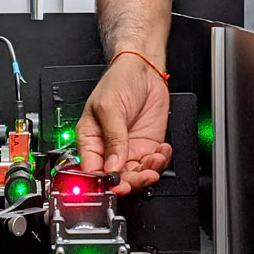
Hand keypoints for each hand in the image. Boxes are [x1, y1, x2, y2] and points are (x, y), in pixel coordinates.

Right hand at [77, 57, 171, 194]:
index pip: (93, 171)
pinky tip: (162, 152)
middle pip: (117, 178)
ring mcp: (129, 149)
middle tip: (141, 177)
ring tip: (155, 161)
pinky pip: (153, 164)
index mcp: (91, 140)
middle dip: (130, 182)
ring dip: (147, 174)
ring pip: (136, 175)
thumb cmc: (119, 81)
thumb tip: (112, 165)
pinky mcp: (146, 147)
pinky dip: (160, 162)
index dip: (104, 182)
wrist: (143, 69)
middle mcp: (109, 149)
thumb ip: (113, 138)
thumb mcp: (109, 108)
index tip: (116, 184)